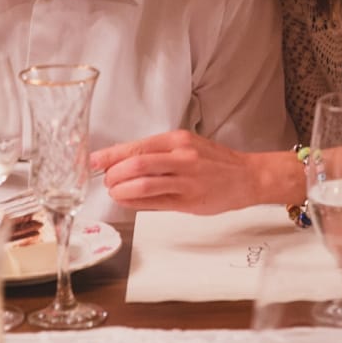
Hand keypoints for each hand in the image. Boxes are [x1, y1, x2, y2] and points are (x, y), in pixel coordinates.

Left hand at [92, 130, 262, 214]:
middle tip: (106, 180)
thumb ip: (158, 153)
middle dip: (114, 174)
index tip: (94, 160)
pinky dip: (136, 202)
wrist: (247, 176)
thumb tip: (123, 161)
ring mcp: (186, 179)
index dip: (111, 155)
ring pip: (144, 183)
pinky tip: (127, 201)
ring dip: (122, 189)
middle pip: (137, 163)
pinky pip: (155, 202)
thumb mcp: (187, 146)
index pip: (137, 146)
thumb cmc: (215, 162)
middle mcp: (181, 157)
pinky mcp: (190, 200)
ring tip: (114, 191)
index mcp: (178, 140)